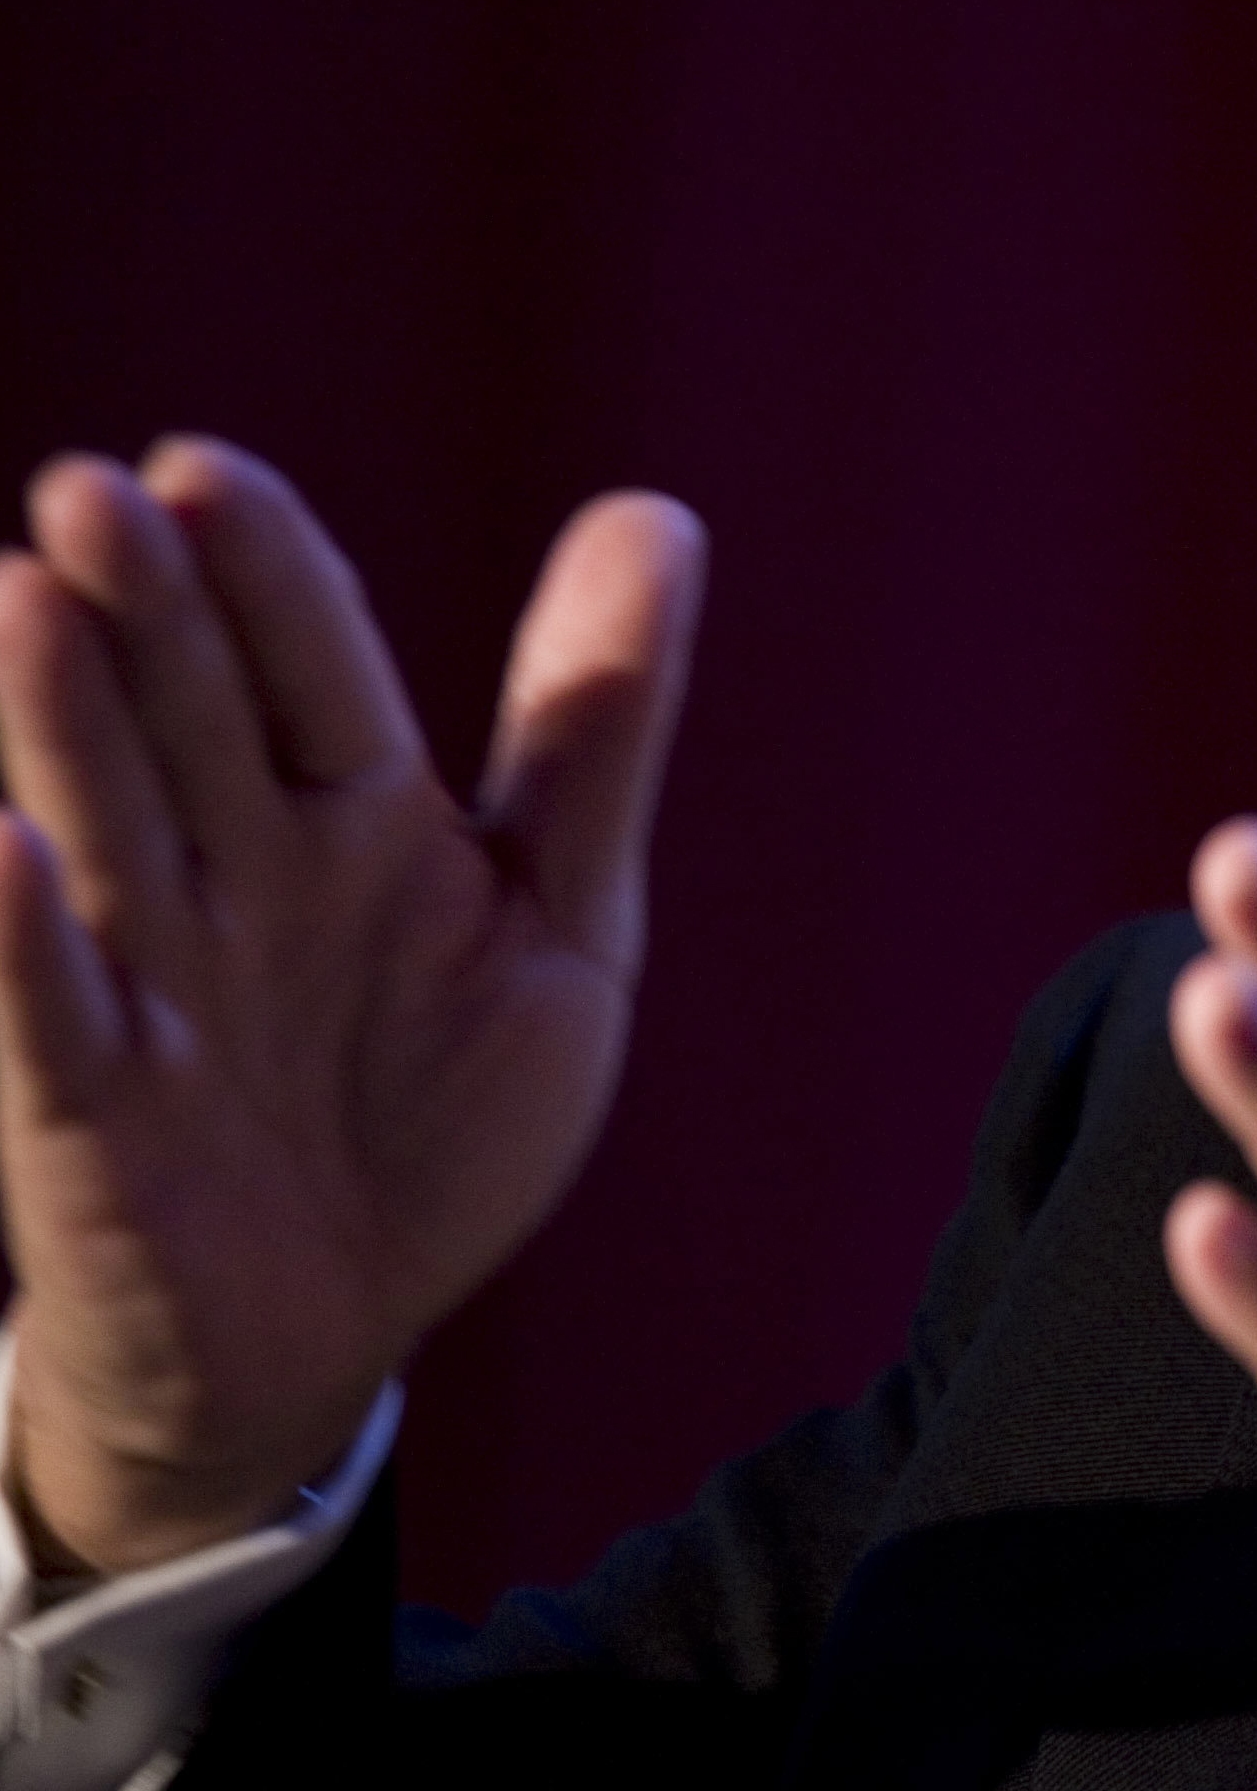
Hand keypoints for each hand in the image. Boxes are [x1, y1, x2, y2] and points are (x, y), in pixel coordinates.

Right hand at [0, 441, 702, 1571]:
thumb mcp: (562, 909)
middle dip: (146, 608)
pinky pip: (58, 1022)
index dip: (266, 573)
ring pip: (104, 831)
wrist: (340, 1320)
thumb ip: (597, 727)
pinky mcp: (97, 1115)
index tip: (203, 470)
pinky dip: (27, 942)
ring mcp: (157, 987)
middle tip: (91, 491)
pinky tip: (7, 852)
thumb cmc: (439, 1100)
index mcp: (356, 815)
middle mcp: (236, 876)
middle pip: (189, 719)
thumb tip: (657, 510)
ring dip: (60, 724)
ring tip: (22, 598)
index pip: (310, 666)